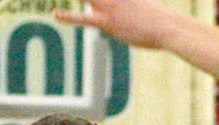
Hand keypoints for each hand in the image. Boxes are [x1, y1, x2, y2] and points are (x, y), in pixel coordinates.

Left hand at [55, 0, 182, 49]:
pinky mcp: (106, 22)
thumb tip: (135, 9)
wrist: (167, 27)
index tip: (94, 1)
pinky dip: (68, 16)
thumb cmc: (161, 20)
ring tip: (52, 8)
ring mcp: (109, 4)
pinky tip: (55, 14)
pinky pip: (82, 19)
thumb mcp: (147, 4)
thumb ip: (137, 2)